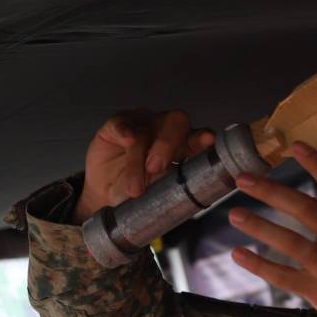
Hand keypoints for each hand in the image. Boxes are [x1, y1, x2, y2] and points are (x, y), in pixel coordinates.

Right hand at [74, 109, 215, 223]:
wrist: (109, 194)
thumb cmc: (143, 190)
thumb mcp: (163, 191)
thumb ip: (177, 185)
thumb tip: (190, 191)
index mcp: (185, 144)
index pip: (199, 136)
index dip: (203, 137)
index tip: (207, 141)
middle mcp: (167, 129)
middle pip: (176, 122)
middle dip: (167, 144)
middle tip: (155, 169)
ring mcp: (143, 123)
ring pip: (145, 131)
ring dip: (138, 159)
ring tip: (135, 187)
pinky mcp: (118, 124)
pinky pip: (121, 123)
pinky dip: (124, 130)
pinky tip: (126, 138)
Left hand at [228, 142, 316, 316]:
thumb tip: (316, 217)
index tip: (294, 145)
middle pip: (304, 207)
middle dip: (270, 190)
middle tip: (242, 179)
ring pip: (289, 240)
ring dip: (258, 225)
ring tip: (235, 215)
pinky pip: (282, 275)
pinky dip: (258, 264)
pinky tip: (239, 255)